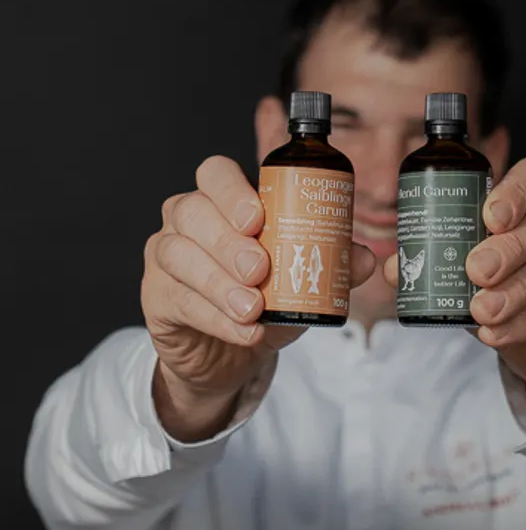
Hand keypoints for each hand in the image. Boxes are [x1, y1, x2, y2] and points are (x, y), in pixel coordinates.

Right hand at [142, 156, 374, 436]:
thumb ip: (333, 265)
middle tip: (260, 269)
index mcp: (222, 201)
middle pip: (192, 211)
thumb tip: (365, 258)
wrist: (231, 355)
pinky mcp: (156, 297)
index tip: (259, 218)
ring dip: (219, 283)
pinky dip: (216, 318)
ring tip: (252, 308)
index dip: (232, 190)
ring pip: (179, 254)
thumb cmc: (265, 301)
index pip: (215, 173)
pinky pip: (180, 300)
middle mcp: (186, 220)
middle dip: (227, 239)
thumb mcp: (302, 282)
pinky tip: (245, 332)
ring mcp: (165, 257)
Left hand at [383, 154, 525, 431]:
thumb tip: (392, 268)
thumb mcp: (471, 273)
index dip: (517, 190)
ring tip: (480, 310)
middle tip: (475, 270)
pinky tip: (496, 333)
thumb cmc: (511, 290)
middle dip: (509, 248)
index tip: (489, 216)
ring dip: (515, 291)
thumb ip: (437, 262)